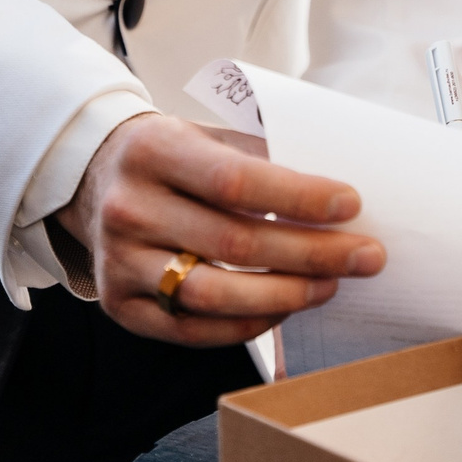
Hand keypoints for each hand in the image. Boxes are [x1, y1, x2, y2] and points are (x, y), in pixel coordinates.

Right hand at [55, 113, 384, 347]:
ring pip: (212, 294)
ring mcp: (119, 261)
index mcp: (154, 150)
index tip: (350, 203)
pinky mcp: (119, 305)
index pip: (235, 180)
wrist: (95, 178)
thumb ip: (260, 152)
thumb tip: (334, 188)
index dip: (298, 197)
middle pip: (234, 243)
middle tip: (366, 256)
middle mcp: (129, 207)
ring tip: (330, 285)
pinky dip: (246, 326)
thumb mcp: (206, 133)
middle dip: (312, 253)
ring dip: (284, 296)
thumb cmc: (172, 155)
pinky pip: (191, 329)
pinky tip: (284, 310)